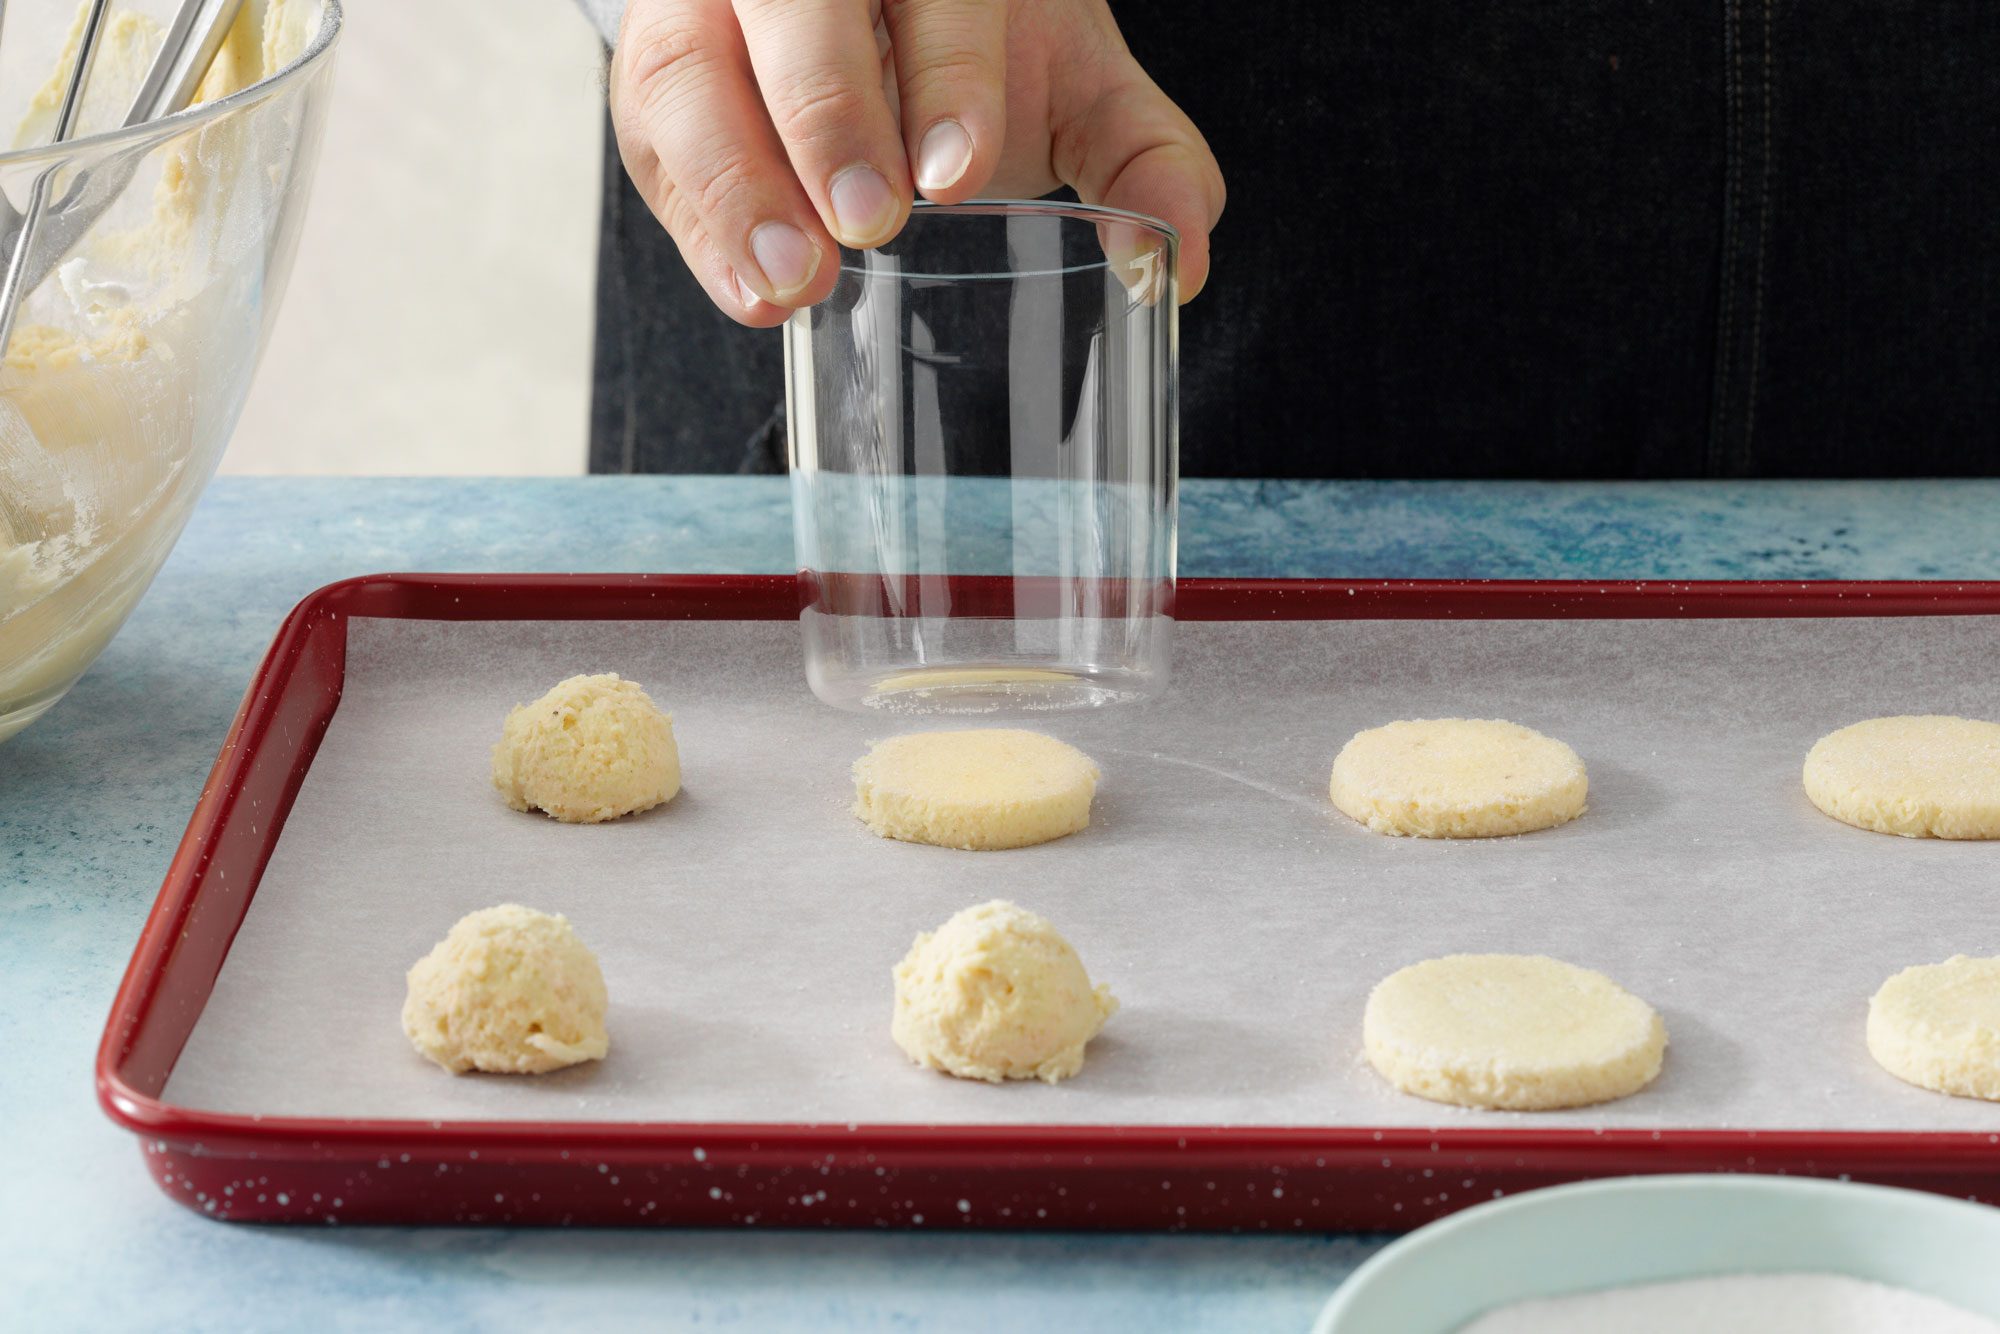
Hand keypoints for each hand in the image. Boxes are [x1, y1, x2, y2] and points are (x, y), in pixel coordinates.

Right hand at [609, 0, 1224, 325]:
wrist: (884, 25)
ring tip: (794, 284)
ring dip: (737, 183)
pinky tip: (751, 294)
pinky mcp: (664, 77)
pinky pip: (659, 142)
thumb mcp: (1075, 88)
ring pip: (694, 69)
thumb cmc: (981, 61)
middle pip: (793, 5)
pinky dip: (701, 225)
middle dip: (828, 112)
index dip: (945, 70)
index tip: (956, 171)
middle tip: (870, 223)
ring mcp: (715, 8)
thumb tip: (1175, 265)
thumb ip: (1142, 158)